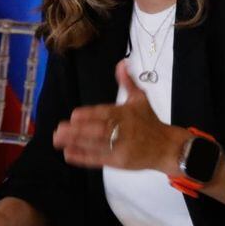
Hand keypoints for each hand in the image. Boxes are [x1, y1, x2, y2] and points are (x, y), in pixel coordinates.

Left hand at [52, 60, 184, 172]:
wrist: (167, 147)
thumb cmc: (150, 122)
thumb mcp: (140, 99)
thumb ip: (127, 82)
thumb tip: (121, 63)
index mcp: (125, 114)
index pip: (105, 113)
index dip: (89, 115)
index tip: (74, 115)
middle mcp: (122, 130)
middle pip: (97, 130)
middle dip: (77, 131)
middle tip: (58, 129)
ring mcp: (120, 147)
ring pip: (95, 145)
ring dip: (75, 143)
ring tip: (57, 140)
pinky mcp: (119, 162)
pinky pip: (98, 159)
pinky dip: (83, 157)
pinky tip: (68, 154)